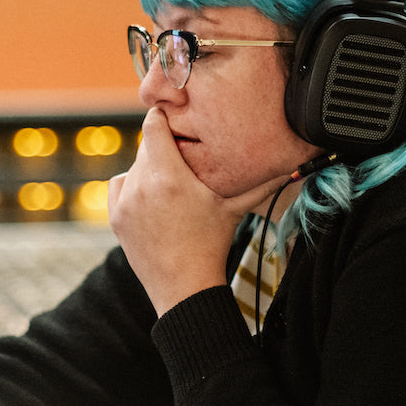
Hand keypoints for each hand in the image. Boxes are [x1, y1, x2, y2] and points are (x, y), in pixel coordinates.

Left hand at [109, 108, 282, 314]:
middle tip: (181, 157)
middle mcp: (142, 185)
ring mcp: (126, 202)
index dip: (162, 118)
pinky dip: (131, 185)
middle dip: (162, 148)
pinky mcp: (116, 217)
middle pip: (145, 147)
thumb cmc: (213, 245)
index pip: (153, 125)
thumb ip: (260, 183)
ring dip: (148, 169)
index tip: (173, 120)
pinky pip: (118, 184)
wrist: (184, 287)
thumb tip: (289, 164)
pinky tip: (149, 196)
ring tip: (169, 184)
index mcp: (170, 177)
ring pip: (133, 166)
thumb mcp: (235, 208)